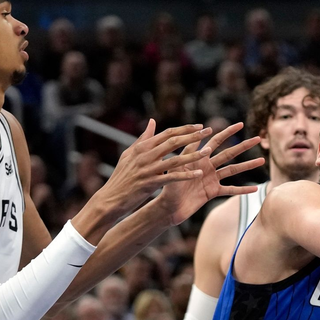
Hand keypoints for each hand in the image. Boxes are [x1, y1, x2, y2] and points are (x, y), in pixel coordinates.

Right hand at [100, 121, 214, 215]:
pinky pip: (172, 177)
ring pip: (175, 159)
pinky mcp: (150, 183)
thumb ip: (143, 138)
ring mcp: (148, 169)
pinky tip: (199, 174)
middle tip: (208, 131)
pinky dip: (186, 175)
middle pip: (173, 142)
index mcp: (142, 147)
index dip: (184, 128)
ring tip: (208, 152)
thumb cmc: (122, 177)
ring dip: (193, 155)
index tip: (199, 126)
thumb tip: (152, 121)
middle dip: (193, 136)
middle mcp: (145, 155)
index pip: (167, 133)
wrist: (110, 198)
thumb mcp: (129, 155)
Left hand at [155, 122, 265, 225]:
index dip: (228, 132)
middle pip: (229, 153)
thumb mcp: (176, 166)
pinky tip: (255, 189)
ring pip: (233, 170)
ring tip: (262, 160)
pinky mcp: (213, 192)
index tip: (240, 124)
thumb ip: (188, 151)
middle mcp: (208, 166)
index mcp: (198, 157)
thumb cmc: (168, 186)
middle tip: (258, 138)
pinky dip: (242, 190)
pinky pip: (230, 190)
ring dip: (248, 165)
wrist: (167, 207)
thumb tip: (200, 133)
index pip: (216, 141)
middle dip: (244, 146)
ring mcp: (211, 179)